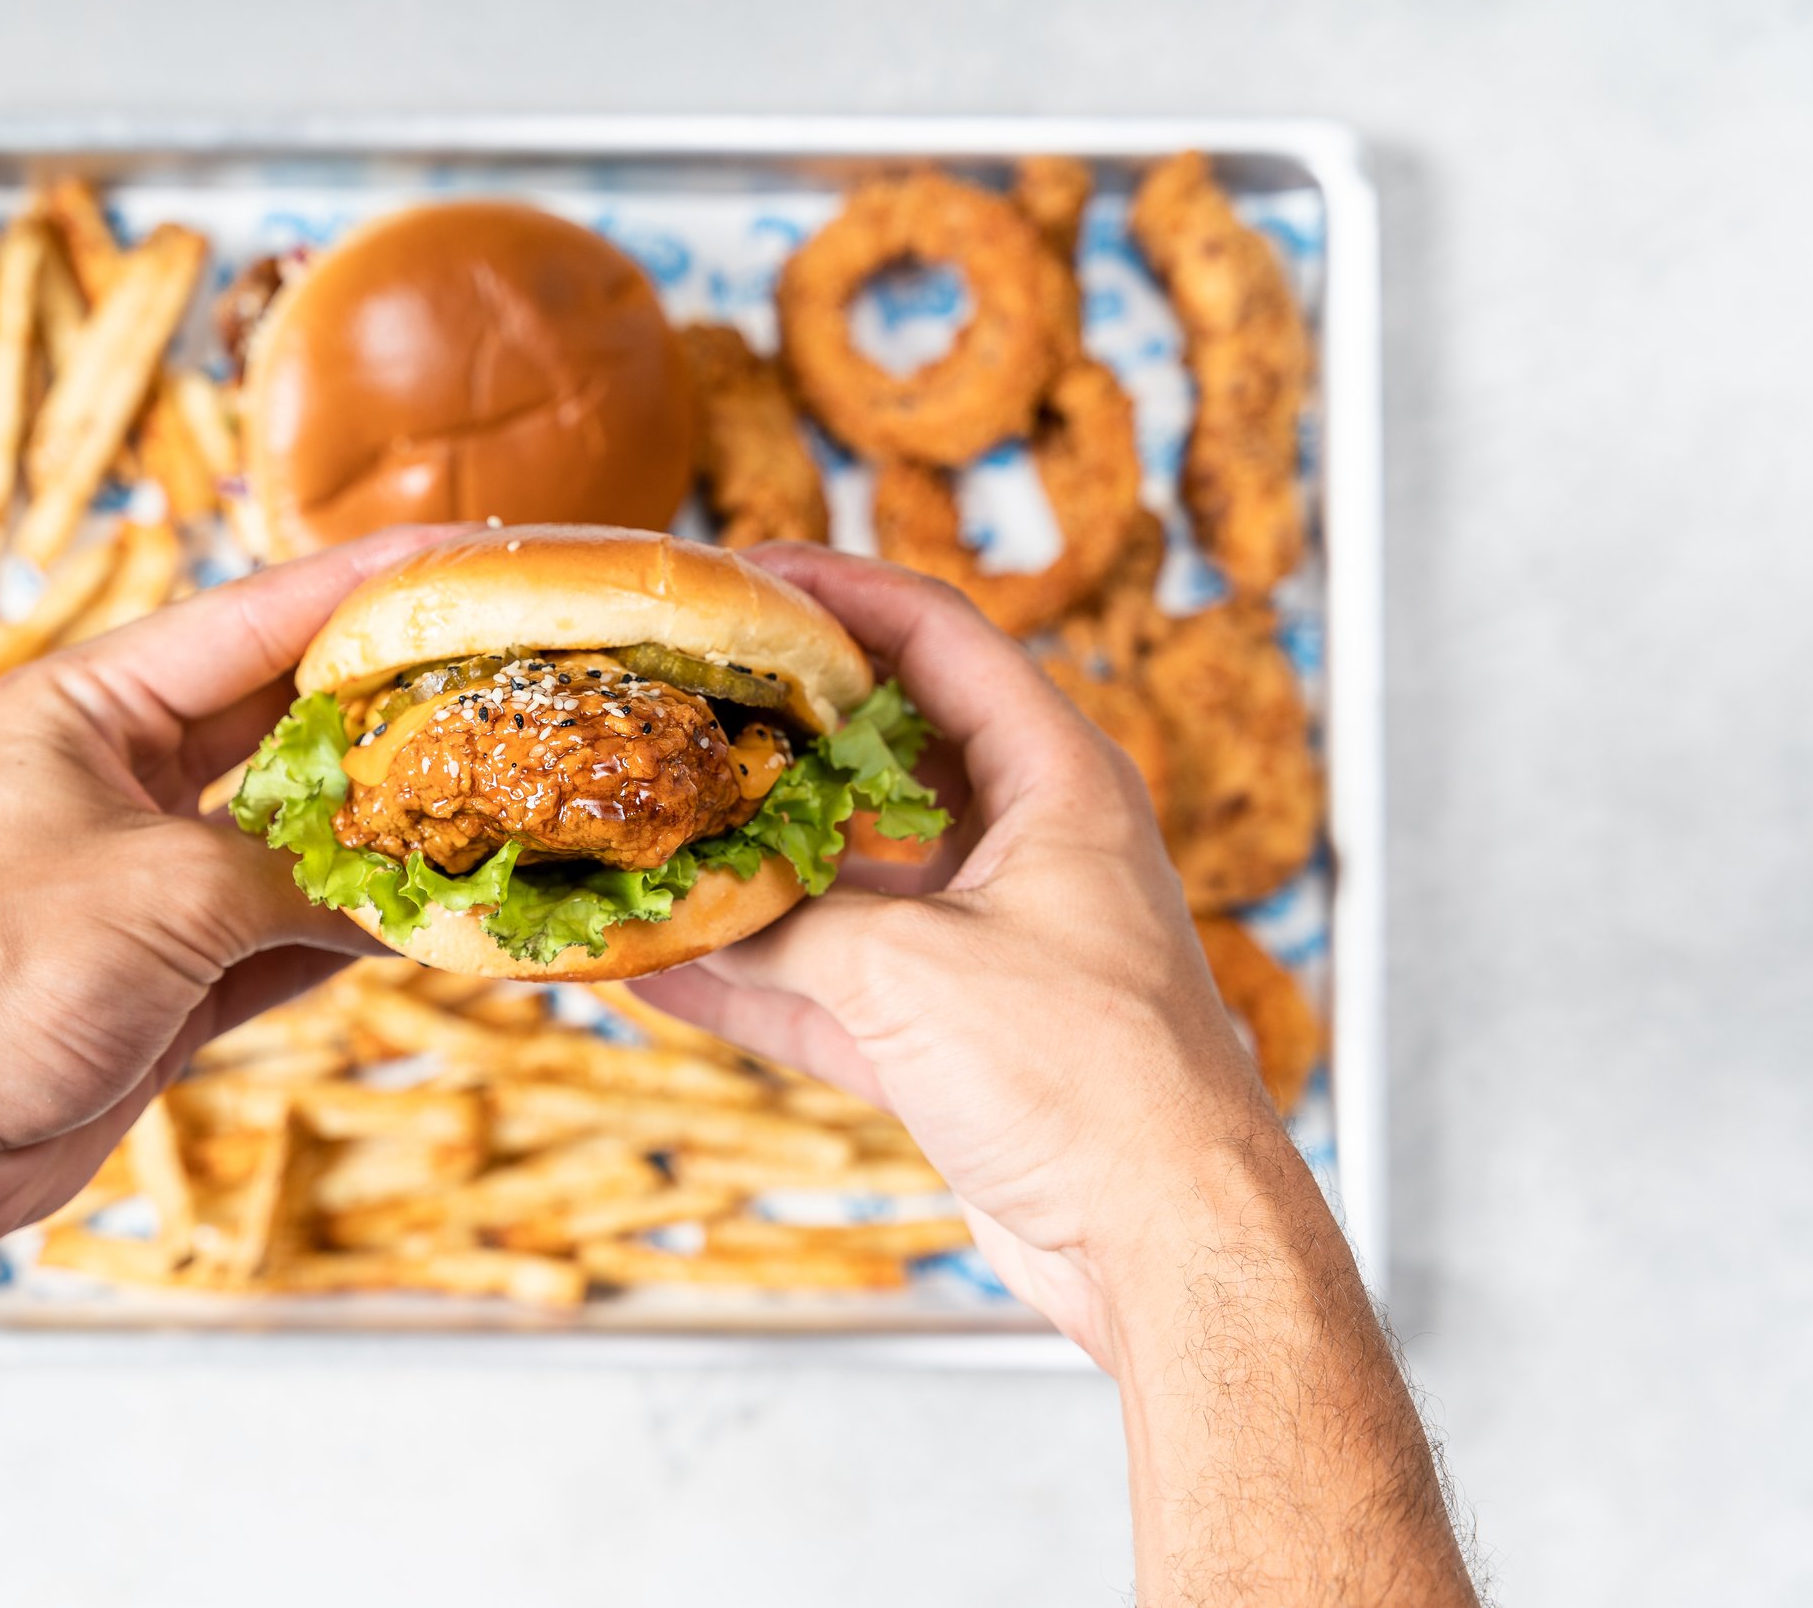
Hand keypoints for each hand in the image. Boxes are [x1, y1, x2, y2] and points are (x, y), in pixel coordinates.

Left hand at [0, 527, 457, 1268]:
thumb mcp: (171, 890)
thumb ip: (306, 871)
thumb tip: (422, 885)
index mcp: (89, 706)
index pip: (255, 618)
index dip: (369, 587)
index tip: (472, 555)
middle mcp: (119, 776)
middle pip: (286, 720)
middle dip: (394, 706)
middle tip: (509, 676)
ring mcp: (150, 877)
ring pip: (299, 832)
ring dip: (388, 828)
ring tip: (499, 795)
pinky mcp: (175, 971)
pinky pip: (294, 929)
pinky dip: (361, 927)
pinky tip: (442, 915)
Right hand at [636, 548, 1287, 1367]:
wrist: (1166, 1242)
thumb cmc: (1084, 1075)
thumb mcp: (910, 972)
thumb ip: (792, 924)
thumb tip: (685, 913)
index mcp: (1056, 781)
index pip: (940, 636)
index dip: (839, 590)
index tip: (741, 570)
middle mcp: (1027, 845)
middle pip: (883, 748)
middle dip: (777, 726)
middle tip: (674, 696)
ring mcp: (989, 942)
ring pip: (848, 873)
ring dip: (752, 863)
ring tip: (647, 828)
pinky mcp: (956, 1034)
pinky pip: (833, 983)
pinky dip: (754, 977)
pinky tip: (655, 968)